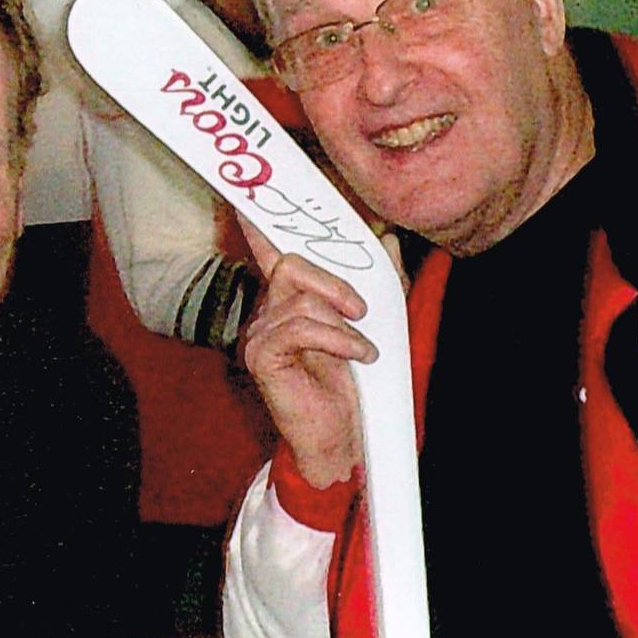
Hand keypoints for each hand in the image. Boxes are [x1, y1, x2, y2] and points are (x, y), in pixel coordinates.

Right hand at [238, 217, 377, 489]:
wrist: (348, 440)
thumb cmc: (359, 388)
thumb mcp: (382, 326)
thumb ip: (384, 284)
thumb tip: (387, 239)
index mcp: (290, 301)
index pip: (272, 250)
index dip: (261, 222)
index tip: (250, 196)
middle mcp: (268, 313)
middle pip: (290, 264)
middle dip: (333, 281)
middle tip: (362, 310)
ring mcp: (261, 335)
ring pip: (299, 297)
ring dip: (342, 322)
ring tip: (363, 348)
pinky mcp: (263, 357)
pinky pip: (300, 327)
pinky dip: (337, 339)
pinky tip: (357, 356)